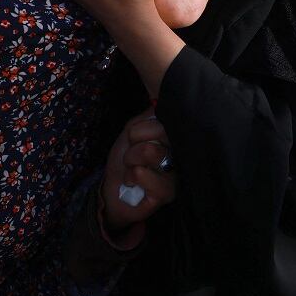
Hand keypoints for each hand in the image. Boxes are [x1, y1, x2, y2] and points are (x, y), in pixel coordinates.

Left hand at [99, 108, 176, 247]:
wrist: (113, 190)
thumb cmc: (125, 159)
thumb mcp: (134, 129)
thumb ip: (150, 116)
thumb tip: (161, 102)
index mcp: (176, 137)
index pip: (166, 117)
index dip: (141, 128)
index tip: (135, 139)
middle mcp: (183, 154)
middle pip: (160, 131)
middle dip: (134, 143)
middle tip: (133, 156)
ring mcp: (178, 174)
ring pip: (150, 151)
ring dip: (130, 159)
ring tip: (132, 168)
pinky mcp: (168, 193)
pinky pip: (142, 173)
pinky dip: (130, 176)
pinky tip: (133, 183)